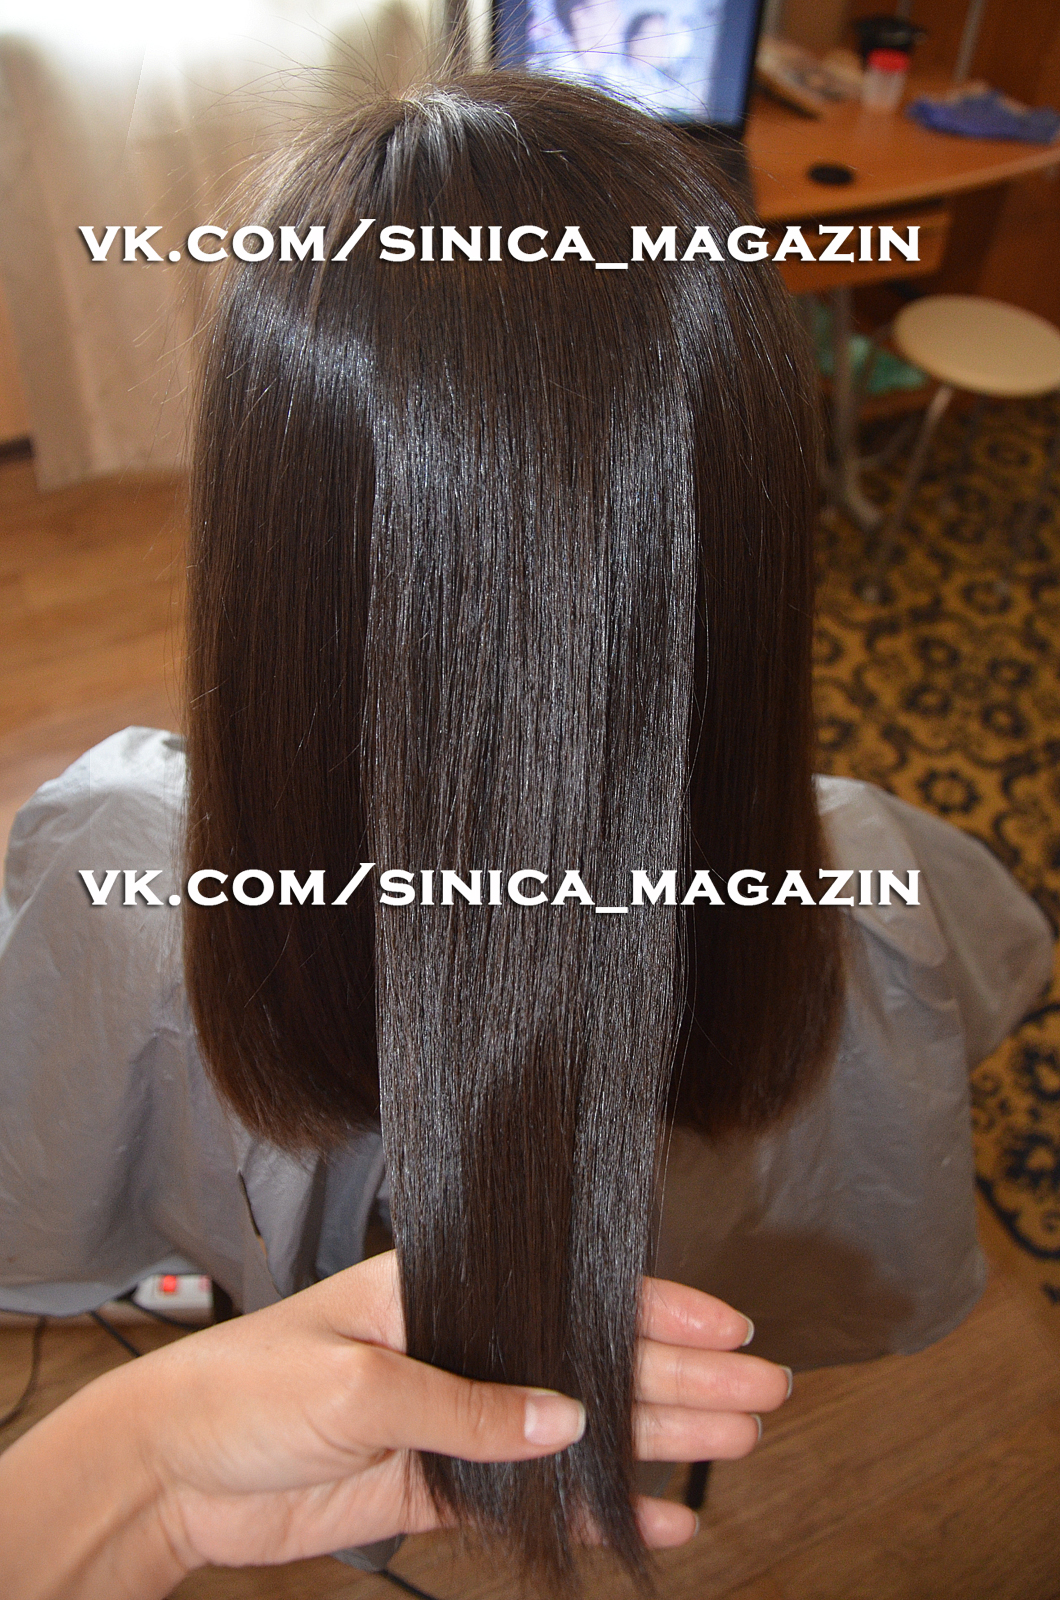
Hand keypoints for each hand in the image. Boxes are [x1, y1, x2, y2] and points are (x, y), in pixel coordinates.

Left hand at [0, 1252, 789, 1597]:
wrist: (174, 1470)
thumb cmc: (246, 1387)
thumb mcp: (356, 1379)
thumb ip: (466, 1404)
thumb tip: (569, 1420)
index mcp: (446, 1287)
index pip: (570, 1289)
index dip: (654, 1309)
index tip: (728, 1328)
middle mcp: (465, 1344)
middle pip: (594, 1360)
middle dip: (681, 1377)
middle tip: (762, 1396)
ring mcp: (460, 1417)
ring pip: (580, 1428)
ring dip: (656, 1439)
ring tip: (734, 1445)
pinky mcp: (442, 1485)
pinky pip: (536, 1499)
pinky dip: (593, 1512)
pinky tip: (653, 1522)